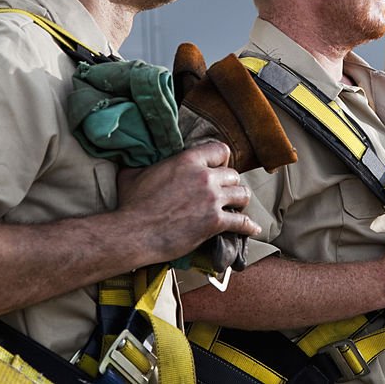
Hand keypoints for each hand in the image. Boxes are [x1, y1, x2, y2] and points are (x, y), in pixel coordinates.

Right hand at [117, 141, 261, 265]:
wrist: (133, 233)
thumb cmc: (131, 205)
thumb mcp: (134, 174)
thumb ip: (143, 162)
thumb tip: (135, 156)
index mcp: (188, 160)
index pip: (220, 150)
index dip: (221, 159)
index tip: (218, 168)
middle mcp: (204, 177)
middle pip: (233, 175)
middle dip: (230, 183)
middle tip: (225, 192)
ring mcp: (212, 199)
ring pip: (242, 194)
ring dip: (240, 201)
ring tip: (238, 206)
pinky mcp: (215, 222)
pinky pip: (241, 222)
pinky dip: (249, 227)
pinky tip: (253, 229)